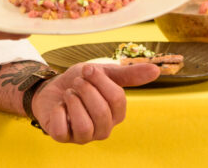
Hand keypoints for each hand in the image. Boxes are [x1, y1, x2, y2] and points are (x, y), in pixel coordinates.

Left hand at [32, 63, 158, 143]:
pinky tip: (59, 107)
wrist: (51, 87)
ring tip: (69, 94)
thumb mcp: (102, 73)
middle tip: (77, 82)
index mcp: (116, 114)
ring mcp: (84, 136)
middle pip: (101, 112)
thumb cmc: (80, 82)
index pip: (117, 99)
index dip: (100, 80)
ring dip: (73, 102)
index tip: (87, 69)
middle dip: (86, 90)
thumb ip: (128, 74)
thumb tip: (157, 70)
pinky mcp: (63, 137)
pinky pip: (62, 129)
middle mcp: (103, 129)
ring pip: (84, 125)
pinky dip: (58, 112)